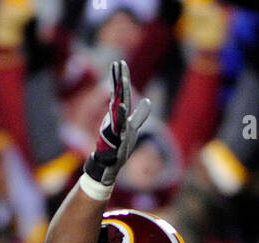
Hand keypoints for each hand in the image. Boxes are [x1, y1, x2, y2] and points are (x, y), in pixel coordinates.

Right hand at [83, 60, 151, 190]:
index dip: (122, 78)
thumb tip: (148, 101)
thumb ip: (140, 114)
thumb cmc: (120, 145)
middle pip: (119, 95)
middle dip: (119, 79)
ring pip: (117, 106)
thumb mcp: (133, 127)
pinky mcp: (114, 136)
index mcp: (120, 112)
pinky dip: (119, 114)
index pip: (123, 92)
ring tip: (122, 78)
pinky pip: (117, 124)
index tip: (120, 62)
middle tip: (119, 63)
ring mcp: (114, 125)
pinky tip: (121, 105)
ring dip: (120, 93)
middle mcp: (116, 116)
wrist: (110, 163)